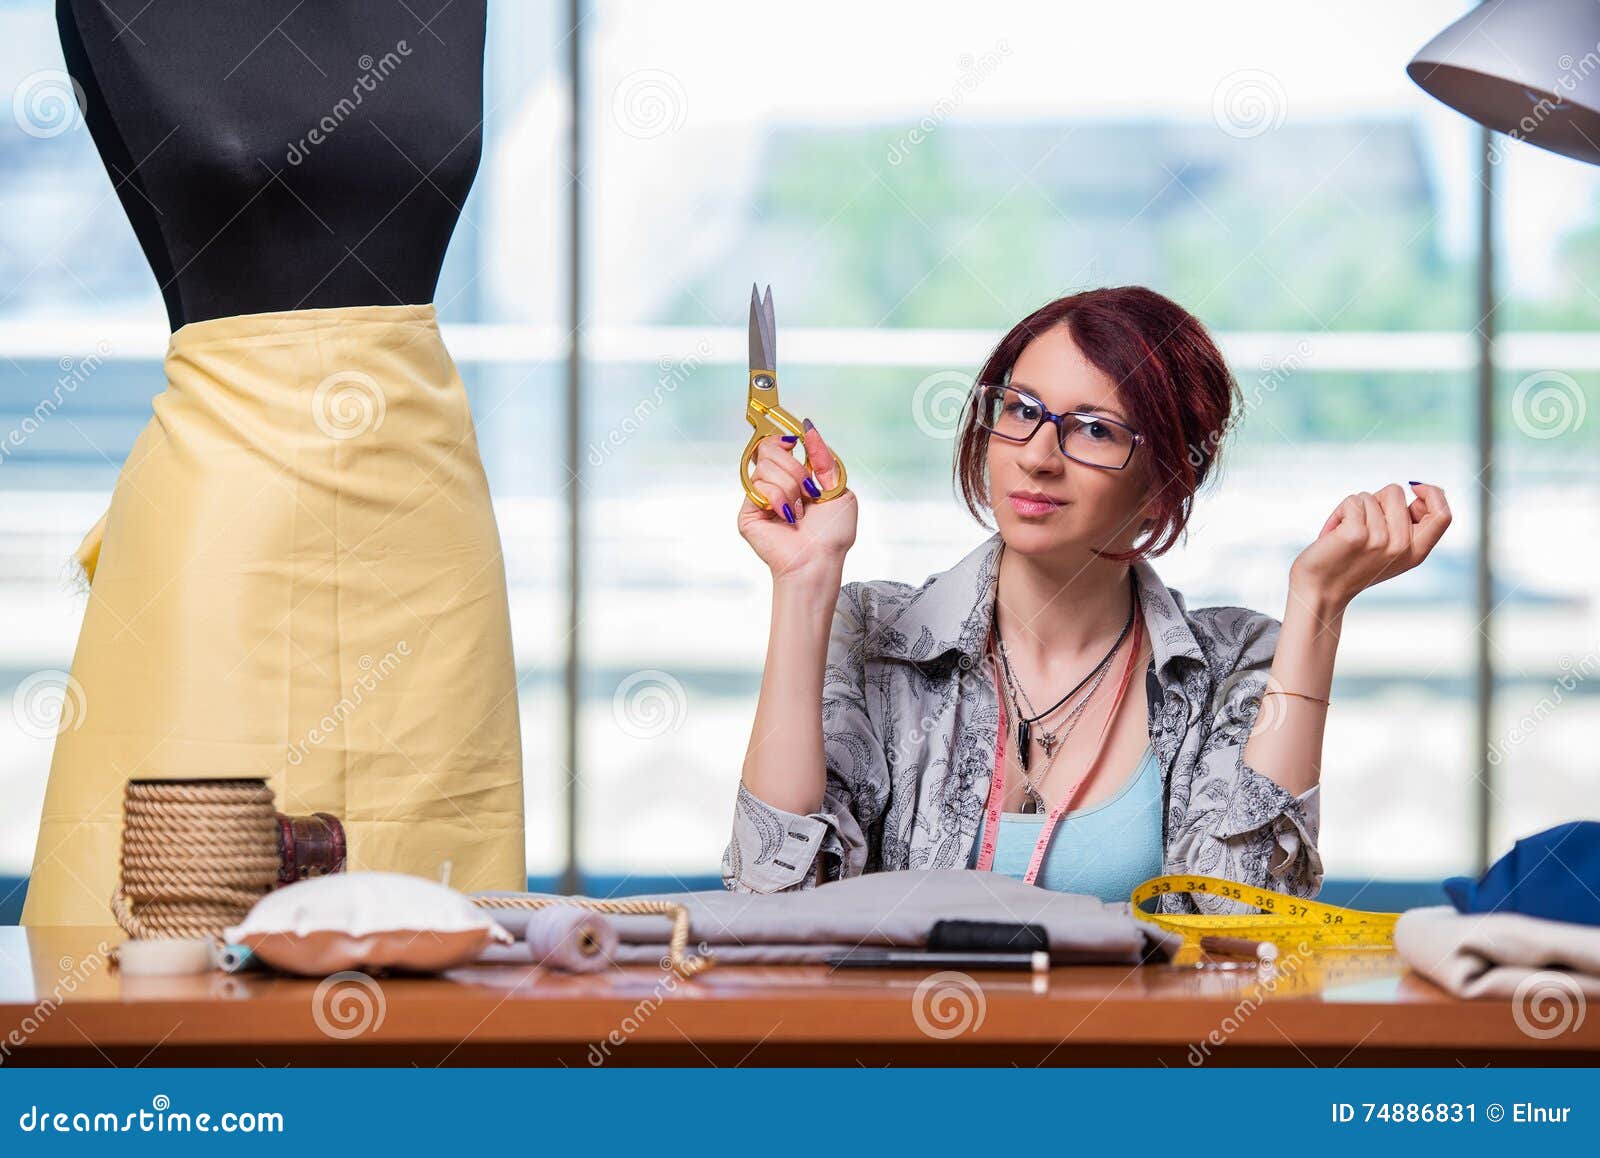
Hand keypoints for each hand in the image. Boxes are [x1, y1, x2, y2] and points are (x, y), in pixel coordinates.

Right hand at [737, 420, 856, 581]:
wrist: (818, 560)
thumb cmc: (831, 534)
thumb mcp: (839, 489)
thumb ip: (825, 459)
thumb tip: (809, 429)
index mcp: (795, 477)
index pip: (779, 444)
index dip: (784, 437)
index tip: (795, 440)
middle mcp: (775, 485)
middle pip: (769, 448)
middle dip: (795, 467)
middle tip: (808, 490)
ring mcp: (760, 497)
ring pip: (766, 466)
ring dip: (791, 487)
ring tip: (798, 511)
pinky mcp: (748, 511)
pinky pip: (760, 485)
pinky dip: (779, 499)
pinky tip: (787, 517)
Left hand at [1289, 482, 1450, 610]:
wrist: (1320, 591)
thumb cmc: (1351, 563)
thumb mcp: (1389, 548)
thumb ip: (1407, 523)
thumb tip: (1419, 486)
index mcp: (1417, 552)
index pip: (1443, 514)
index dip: (1432, 493)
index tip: (1414, 488)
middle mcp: (1402, 547)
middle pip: (1397, 492)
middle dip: (1376, 498)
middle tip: (1362, 524)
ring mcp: (1381, 540)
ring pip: (1369, 496)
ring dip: (1353, 509)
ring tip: (1345, 533)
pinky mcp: (1356, 535)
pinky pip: (1352, 502)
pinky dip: (1339, 513)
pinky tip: (1333, 534)